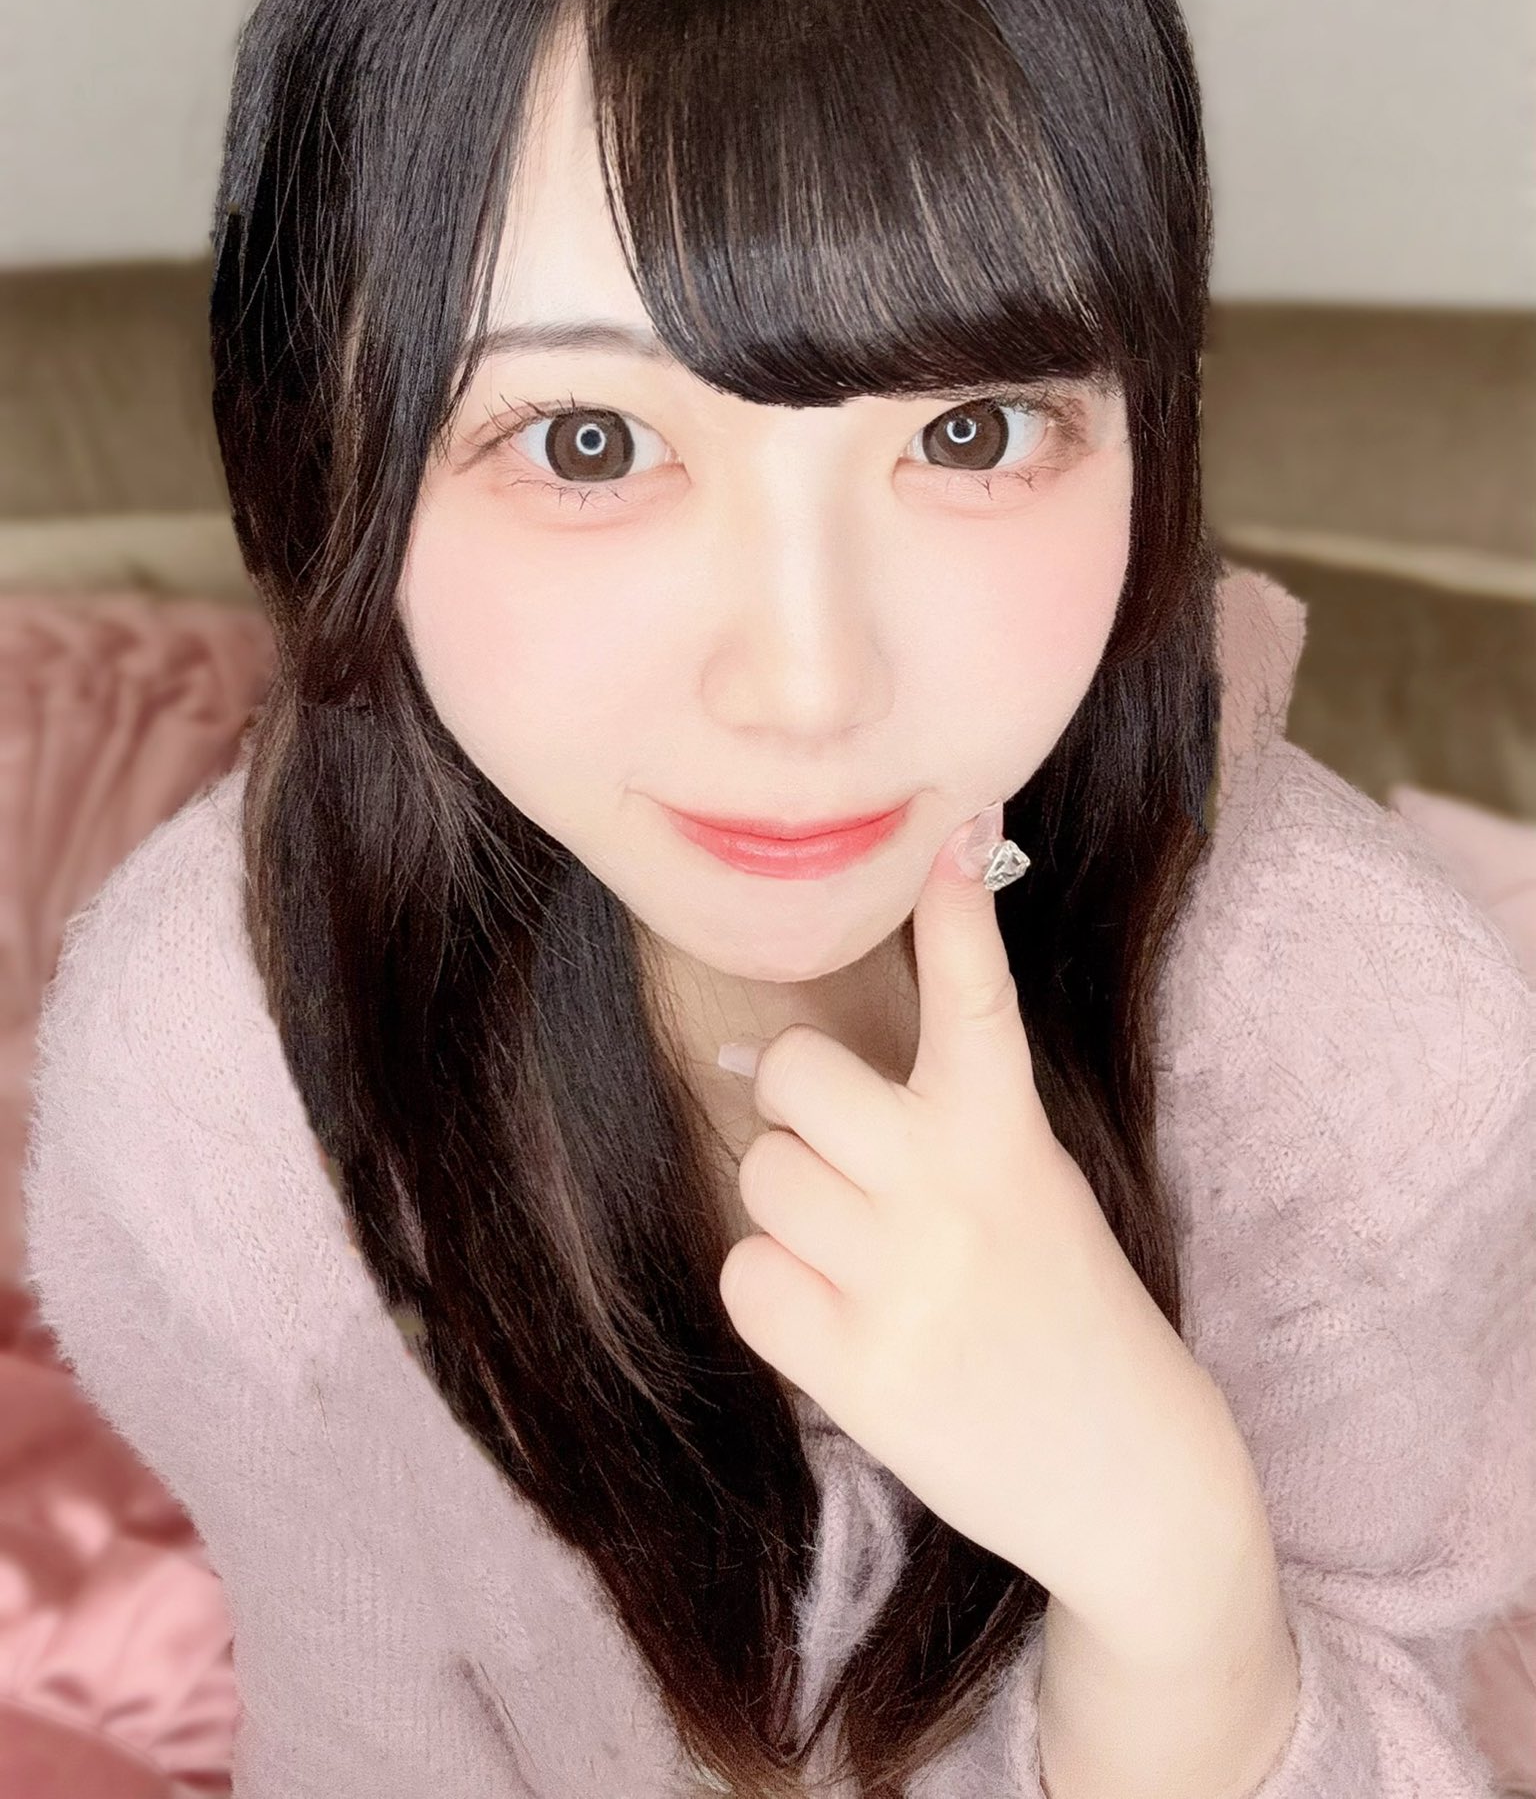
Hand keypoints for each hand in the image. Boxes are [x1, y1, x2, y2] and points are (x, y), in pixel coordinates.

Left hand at [716, 801, 1258, 1645]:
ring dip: (788, 1210)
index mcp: (1012, 1136)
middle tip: (844, 1156)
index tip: (956, 831)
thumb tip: (763, 1063)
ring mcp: (905, 1282)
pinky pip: (745, 1279)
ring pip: (760, 1177)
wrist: (1127, 1477)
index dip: (960, 910)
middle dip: (799, 1105)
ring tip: (856, 1259)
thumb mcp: (1035, 1185)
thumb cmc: (1065, 1307)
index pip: (977, 999)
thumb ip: (933, 1121)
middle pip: (796, 1077)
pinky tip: (835, 1319)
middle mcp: (954, 1193)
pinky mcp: (859, 1372)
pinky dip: (774, 1294)